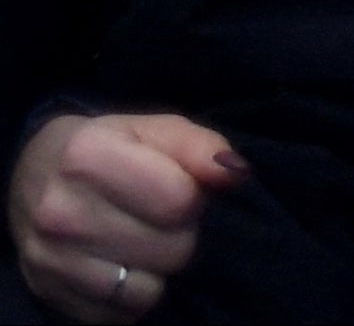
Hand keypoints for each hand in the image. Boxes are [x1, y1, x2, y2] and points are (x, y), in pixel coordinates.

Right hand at [11, 111, 239, 317]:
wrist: (34, 178)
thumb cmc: (110, 149)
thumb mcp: (155, 131)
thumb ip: (200, 147)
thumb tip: (235, 173)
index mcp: (87, 157)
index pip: (178, 200)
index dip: (193, 196)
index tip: (179, 188)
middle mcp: (59, 211)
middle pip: (172, 249)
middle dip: (181, 233)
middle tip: (161, 217)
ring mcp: (49, 258)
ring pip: (148, 290)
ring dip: (158, 267)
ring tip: (143, 240)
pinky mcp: (48, 293)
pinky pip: (121, 315)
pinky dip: (132, 295)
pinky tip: (122, 265)